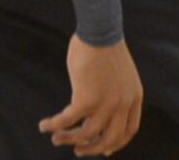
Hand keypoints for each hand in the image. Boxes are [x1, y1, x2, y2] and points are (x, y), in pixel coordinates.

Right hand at [40, 34, 140, 154]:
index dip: (115, 144)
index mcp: (134, 97)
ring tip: (56, 138)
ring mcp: (106, 103)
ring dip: (68, 139)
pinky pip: (66, 122)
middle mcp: (123, 103)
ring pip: (85, 134)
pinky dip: (53, 126)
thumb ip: (117, 94)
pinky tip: (44, 125)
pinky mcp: (86, 100)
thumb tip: (102, 111)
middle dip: (92, 148)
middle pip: (109, 139)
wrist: (100, 31)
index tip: (103, 150)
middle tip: (78, 150)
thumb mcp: (121, 75)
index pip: (129, 130)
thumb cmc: (106, 49)